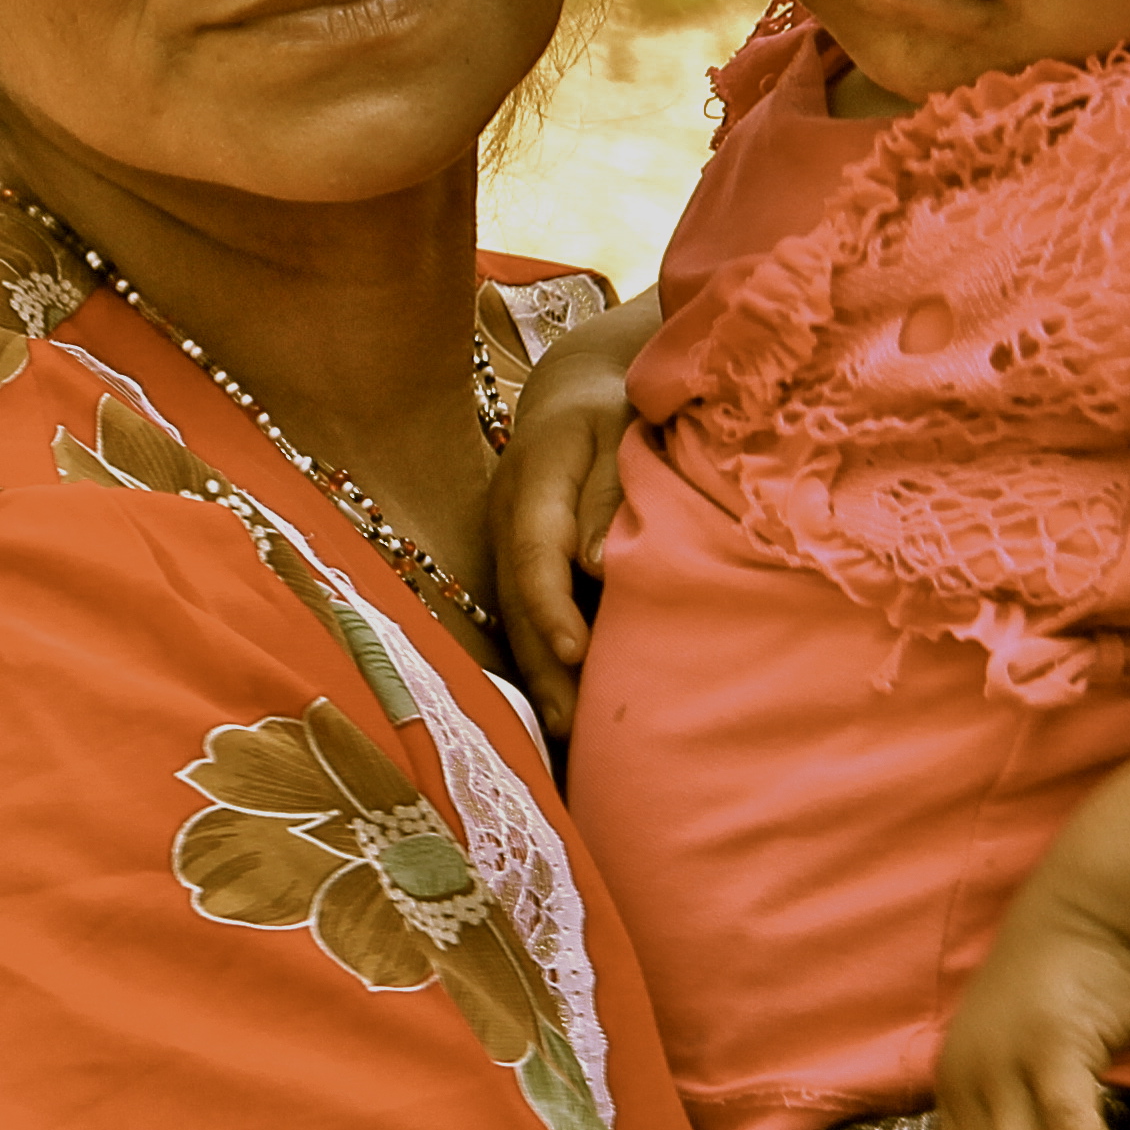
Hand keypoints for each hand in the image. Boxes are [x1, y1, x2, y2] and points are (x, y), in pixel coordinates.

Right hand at [491, 288, 660, 735]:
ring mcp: (507, 545)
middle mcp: (508, 519)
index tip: (574, 653)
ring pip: (515, 620)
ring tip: (568, 739)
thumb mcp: (622, 432)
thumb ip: (608, 494)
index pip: (533, 552)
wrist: (582, 390)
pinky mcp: (522, 565)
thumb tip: (596, 566)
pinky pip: (528, 619)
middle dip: (541, 670)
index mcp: (533, 479)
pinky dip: (545, 664)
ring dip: (540, 680)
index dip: (550, 606)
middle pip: (516, 603)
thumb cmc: (618, 408)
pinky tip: (570, 708)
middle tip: (571, 731)